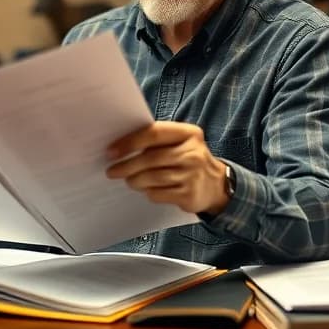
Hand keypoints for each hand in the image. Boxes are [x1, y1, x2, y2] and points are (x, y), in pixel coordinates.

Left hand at [105, 121, 230, 214]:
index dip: (129, 142)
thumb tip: (120, 147)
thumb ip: (157, 140)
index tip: (111, 151)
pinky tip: (147, 190)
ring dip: (135, 180)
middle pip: (151, 158)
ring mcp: (192, 175)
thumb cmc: (188, 160)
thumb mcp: (180, 143)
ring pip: (153, 178)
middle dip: (127, 165)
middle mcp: (193, 153)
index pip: (154, 133)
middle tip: (112, 171)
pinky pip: (159, 194)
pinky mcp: (189, 195)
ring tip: (128, 180)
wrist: (217, 185)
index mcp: (189, 133)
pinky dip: (148, 193)